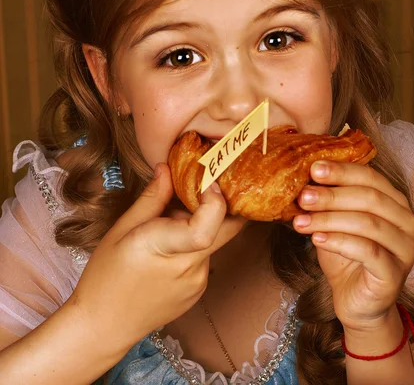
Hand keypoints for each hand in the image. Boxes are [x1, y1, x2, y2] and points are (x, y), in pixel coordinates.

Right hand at [67, 164, 244, 352]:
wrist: (103, 328)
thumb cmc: (105, 277)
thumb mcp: (122, 230)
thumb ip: (152, 198)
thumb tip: (167, 169)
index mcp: (166, 248)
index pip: (209, 225)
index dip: (215, 199)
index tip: (207, 180)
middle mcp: (190, 268)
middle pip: (228, 229)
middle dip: (220, 203)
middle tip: (200, 188)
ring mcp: (198, 282)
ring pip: (215, 240)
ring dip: (202, 224)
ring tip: (169, 222)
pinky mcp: (199, 291)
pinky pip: (205, 256)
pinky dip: (194, 243)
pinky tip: (169, 247)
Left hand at [293, 161, 413, 330]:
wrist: (355, 301)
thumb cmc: (345, 256)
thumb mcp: (333, 222)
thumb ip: (326, 201)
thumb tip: (303, 179)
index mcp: (394, 202)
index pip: (370, 177)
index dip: (342, 171)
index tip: (314, 168)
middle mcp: (406, 222)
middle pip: (369, 198)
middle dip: (332, 195)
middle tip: (303, 197)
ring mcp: (405, 248)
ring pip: (367, 223)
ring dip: (329, 219)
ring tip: (301, 221)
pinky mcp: (395, 273)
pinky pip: (367, 251)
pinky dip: (338, 241)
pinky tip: (316, 239)